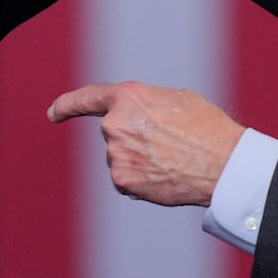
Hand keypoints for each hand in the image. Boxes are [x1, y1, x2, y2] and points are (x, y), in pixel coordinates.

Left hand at [47, 81, 244, 206]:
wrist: (223, 164)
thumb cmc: (207, 128)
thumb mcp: (176, 99)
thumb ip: (146, 105)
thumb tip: (137, 119)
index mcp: (128, 97)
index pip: (88, 98)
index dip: (67, 105)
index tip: (54, 114)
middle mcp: (115, 124)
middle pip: (114, 132)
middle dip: (134, 138)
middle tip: (167, 143)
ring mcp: (116, 154)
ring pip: (120, 157)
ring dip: (139, 160)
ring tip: (172, 159)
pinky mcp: (122, 180)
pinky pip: (125, 179)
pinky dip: (140, 180)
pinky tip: (164, 177)